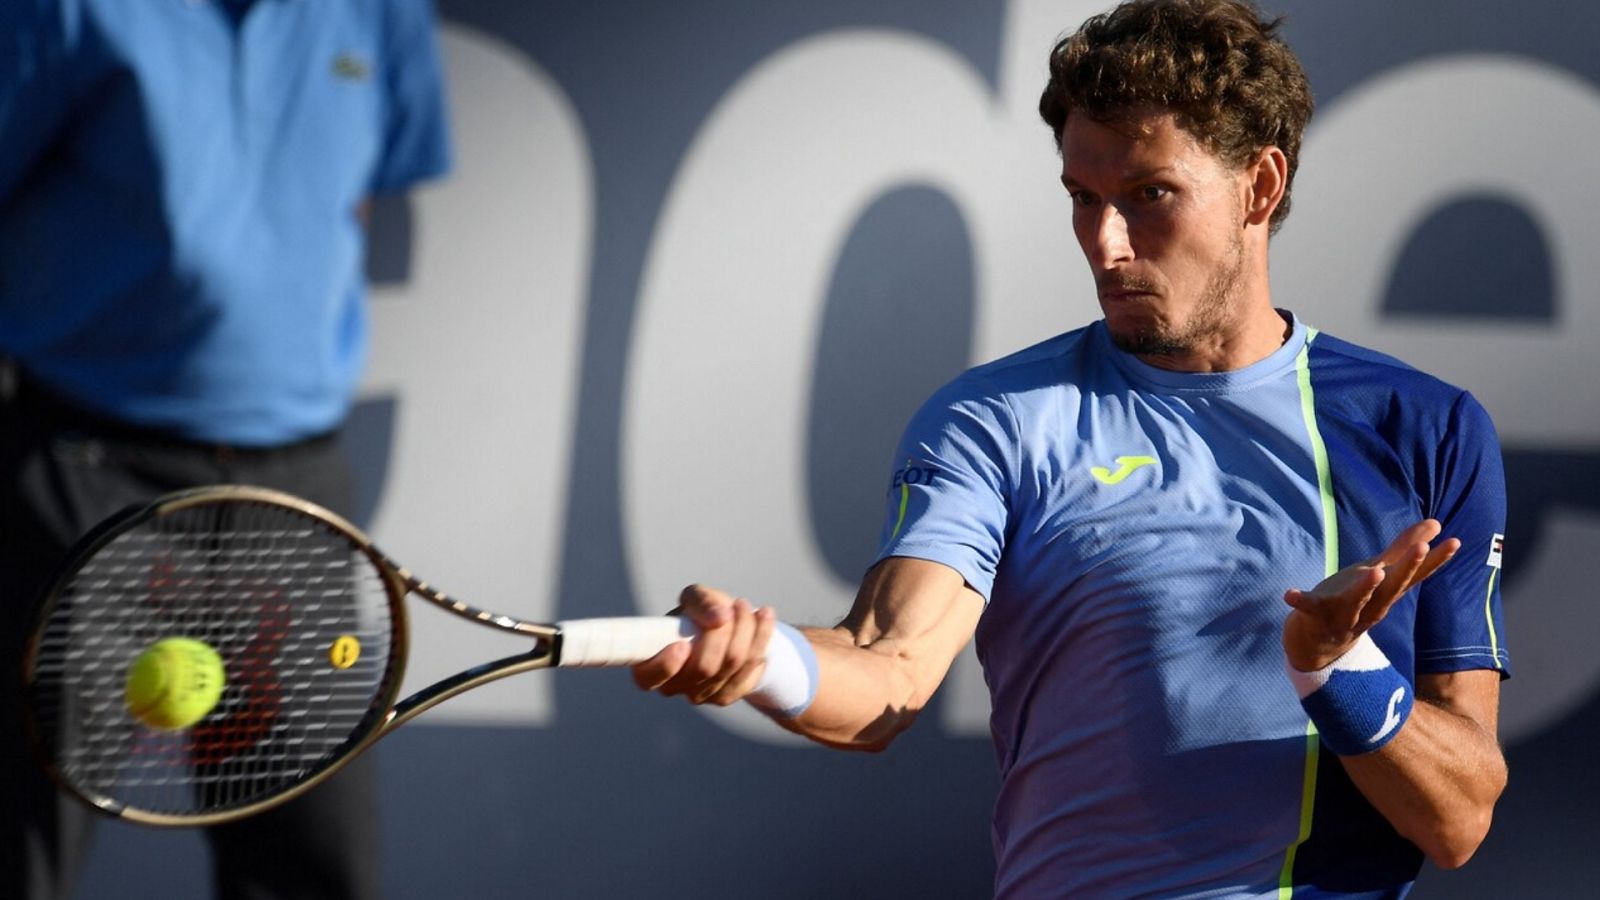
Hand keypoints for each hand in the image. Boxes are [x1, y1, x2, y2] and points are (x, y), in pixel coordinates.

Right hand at [631, 584, 776, 705]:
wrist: (728, 628)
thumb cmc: (701, 613)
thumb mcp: (695, 598)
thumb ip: (700, 602)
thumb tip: (720, 617)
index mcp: (650, 663)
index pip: (648, 676)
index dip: (665, 666)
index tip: (682, 647)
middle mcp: (672, 685)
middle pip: (704, 666)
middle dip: (724, 632)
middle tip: (734, 605)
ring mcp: (699, 695)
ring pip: (732, 665)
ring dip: (746, 630)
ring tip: (746, 605)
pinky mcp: (725, 696)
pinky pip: (751, 670)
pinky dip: (761, 639)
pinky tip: (764, 619)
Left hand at [1282, 519, 1459, 670]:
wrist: (1318, 644)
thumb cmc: (1353, 600)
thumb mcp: (1379, 572)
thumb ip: (1403, 549)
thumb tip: (1436, 523)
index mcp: (1386, 592)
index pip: (1415, 575)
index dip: (1435, 559)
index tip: (1455, 542)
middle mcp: (1371, 606)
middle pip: (1392, 588)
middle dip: (1407, 568)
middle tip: (1422, 548)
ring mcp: (1344, 613)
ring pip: (1357, 602)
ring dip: (1365, 588)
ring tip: (1373, 570)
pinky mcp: (1316, 616)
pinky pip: (1308, 608)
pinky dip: (1300, 601)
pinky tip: (1289, 594)